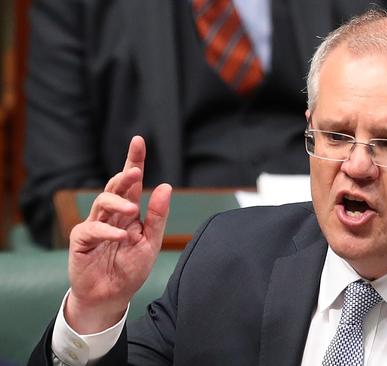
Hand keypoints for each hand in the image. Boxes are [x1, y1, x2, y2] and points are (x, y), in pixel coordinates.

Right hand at [65, 136, 171, 333]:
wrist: (112, 296)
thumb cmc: (130, 268)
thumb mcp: (151, 241)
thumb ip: (158, 216)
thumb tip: (165, 185)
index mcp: (127, 211)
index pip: (130, 182)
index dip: (134, 160)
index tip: (138, 140)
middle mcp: (110, 213)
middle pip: (114, 185)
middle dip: (124, 175)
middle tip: (135, 171)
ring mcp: (94, 225)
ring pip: (102, 201)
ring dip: (118, 202)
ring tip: (132, 210)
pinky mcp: (81, 241)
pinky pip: (91, 229)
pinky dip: (107, 231)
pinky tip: (122, 235)